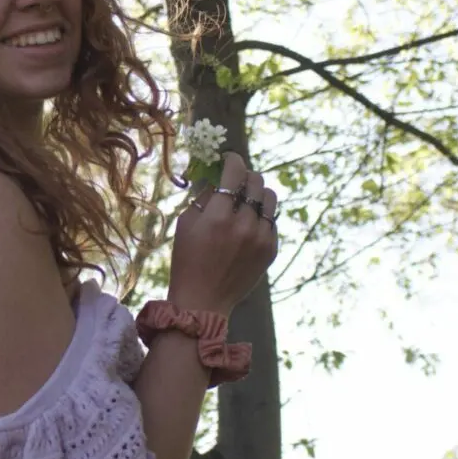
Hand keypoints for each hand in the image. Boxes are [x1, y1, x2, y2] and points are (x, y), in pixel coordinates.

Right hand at [166, 152, 277, 316]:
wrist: (204, 300)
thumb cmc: (187, 260)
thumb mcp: (186, 224)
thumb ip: (203, 198)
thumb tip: (217, 178)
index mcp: (218, 217)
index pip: (234, 172)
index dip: (232, 159)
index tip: (227, 158)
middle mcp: (244, 225)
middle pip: (256, 181)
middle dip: (244, 175)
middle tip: (234, 181)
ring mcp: (261, 238)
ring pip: (270, 198)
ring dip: (257, 193)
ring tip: (245, 200)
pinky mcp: (271, 249)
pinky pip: (272, 220)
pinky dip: (260, 216)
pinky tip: (247, 224)